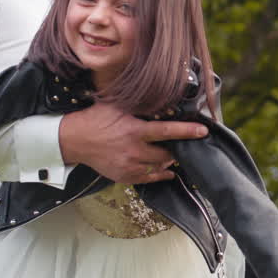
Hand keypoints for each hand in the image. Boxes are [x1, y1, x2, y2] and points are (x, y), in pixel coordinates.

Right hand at [57, 102, 206, 184]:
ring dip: (168, 161)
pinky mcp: (124, 177)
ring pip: (160, 169)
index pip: (167, 132)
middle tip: (182, 144)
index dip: (187, 132)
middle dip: (177, 149)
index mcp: (134, 131)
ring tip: (171, 154)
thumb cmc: (97, 119)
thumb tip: (161, 98)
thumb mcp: (118, 106)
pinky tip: (165, 168)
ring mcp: (129, 167)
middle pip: (167, 155)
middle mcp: (133, 151)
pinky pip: (149, 179)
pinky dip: (159, 173)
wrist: (75, 140)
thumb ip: (140, 104)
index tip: (203, 131)